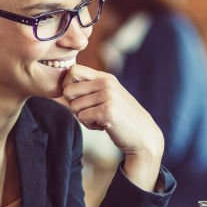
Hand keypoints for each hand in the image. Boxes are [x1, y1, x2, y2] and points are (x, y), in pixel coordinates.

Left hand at [62, 64, 163, 190]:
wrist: (143, 136)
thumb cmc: (122, 118)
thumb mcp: (109, 97)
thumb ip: (91, 89)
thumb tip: (63, 89)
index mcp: (105, 77)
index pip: (73, 71)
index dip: (69, 86)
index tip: (79, 99)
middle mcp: (106, 83)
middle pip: (68, 90)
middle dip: (74, 105)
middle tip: (90, 112)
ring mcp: (108, 96)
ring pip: (74, 107)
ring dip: (84, 118)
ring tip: (100, 120)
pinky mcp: (107, 111)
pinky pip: (82, 118)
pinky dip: (90, 125)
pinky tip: (104, 126)